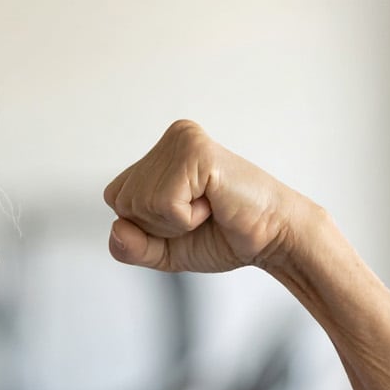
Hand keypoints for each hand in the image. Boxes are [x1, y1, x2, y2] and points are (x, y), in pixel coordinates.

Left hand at [103, 119, 317, 273]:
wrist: (274, 239)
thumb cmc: (225, 237)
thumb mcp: (164, 251)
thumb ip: (131, 246)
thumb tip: (117, 227)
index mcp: (161, 154)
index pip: (116, 199)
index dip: (147, 226)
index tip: (188, 217)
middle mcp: (171, 138)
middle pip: (122, 200)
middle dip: (158, 225)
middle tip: (201, 214)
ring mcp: (183, 140)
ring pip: (139, 203)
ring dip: (175, 222)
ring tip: (209, 208)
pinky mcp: (196, 151)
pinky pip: (163, 203)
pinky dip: (187, 219)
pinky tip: (213, 203)